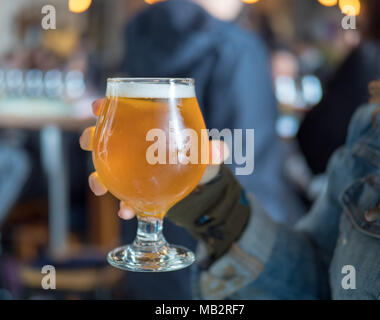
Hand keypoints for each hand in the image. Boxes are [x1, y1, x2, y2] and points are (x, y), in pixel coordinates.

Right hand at [79, 98, 228, 219]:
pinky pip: (122, 196)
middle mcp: (133, 145)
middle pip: (103, 137)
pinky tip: (127, 211)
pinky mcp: (135, 190)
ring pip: (104, 169)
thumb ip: (212, 150)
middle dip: (91, 137)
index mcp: (148, 127)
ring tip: (100, 187)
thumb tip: (220, 150)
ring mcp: (130, 169)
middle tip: (90, 142)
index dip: (107, 105)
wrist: (199, 188)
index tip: (99, 105)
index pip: (123, 111)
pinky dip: (123, 205)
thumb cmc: (198, 159)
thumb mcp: (205, 153)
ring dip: (96, 177)